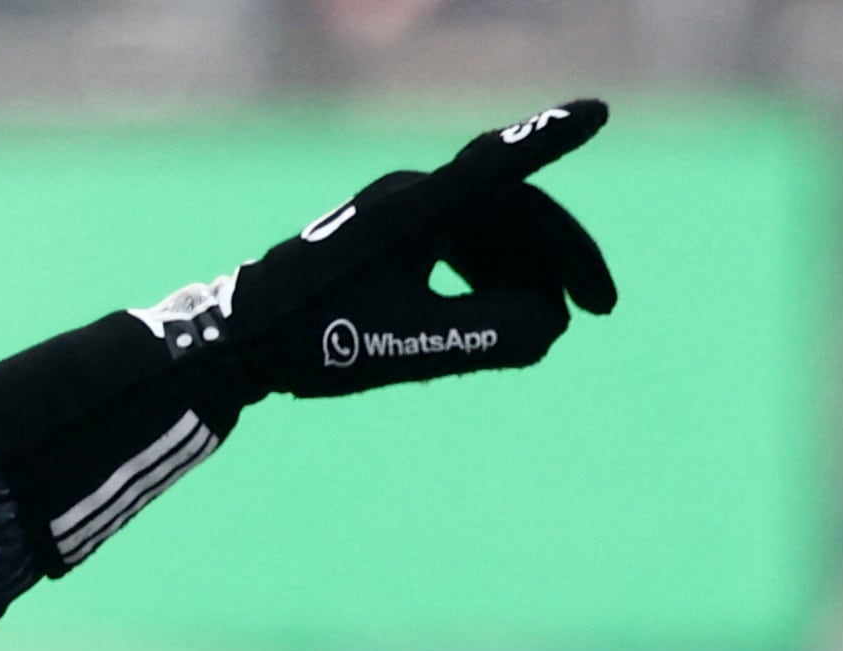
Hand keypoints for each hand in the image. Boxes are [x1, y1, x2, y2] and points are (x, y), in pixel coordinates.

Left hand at [0, 99, 615, 572]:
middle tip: (602, 308)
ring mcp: (398, 217)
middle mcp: (411, 199)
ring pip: (486, 230)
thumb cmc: (317, 343)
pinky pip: (459, 246)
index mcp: (416, 211)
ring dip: (527, 273)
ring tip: (551, 329)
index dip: (549, 142)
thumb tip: (551, 325)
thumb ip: (487, 333)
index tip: (595, 113)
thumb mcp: (411, 345)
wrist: (240, 343)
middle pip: (509, 210)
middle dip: (561, 256)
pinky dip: (491, 277)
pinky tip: (505, 319)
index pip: (498, 167)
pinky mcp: (387, 242)